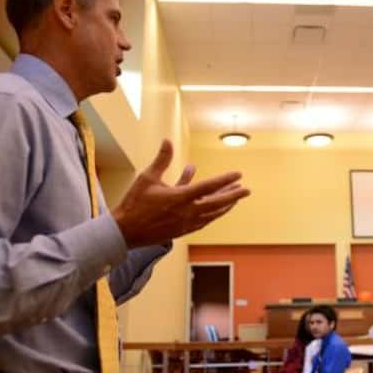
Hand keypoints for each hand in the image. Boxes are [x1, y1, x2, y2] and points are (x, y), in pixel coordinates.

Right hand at [112, 140, 249, 247]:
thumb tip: (167, 141)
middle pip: (217, 203)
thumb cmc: (135, 203)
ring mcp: (186, 223)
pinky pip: (203, 222)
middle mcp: (187, 212)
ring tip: (235, 200)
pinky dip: (212, 215)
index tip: (238, 175)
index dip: (225, 180)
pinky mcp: (182, 231)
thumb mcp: (147, 178)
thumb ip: (161, 160)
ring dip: (225, 206)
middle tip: (247, 190)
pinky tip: (216, 211)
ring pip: (212, 214)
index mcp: (180, 197)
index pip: (208, 187)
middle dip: (233, 196)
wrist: (126, 231)